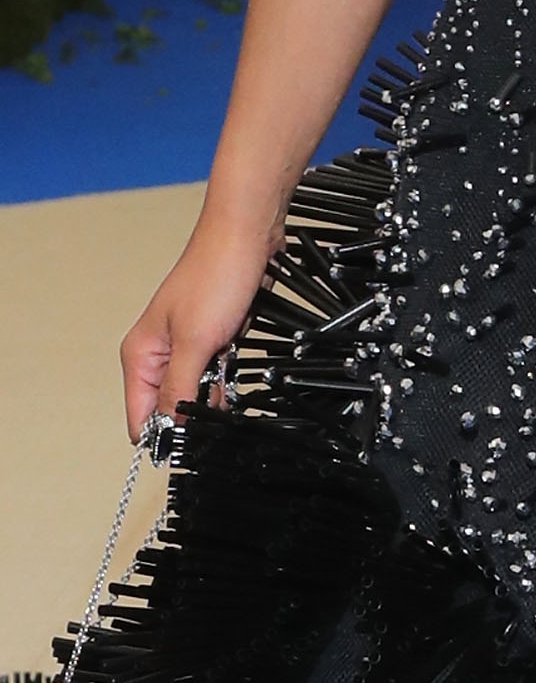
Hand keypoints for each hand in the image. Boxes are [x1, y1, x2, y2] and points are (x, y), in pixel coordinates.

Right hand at [121, 214, 270, 438]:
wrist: (248, 236)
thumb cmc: (216, 276)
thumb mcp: (197, 342)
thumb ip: (180, 390)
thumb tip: (170, 430)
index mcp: (141, 355)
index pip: (140, 415)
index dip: (163, 435)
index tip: (190, 446)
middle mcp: (159, 353)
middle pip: (169, 406)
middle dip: (194, 413)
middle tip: (219, 410)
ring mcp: (187, 346)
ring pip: (196, 391)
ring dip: (214, 394)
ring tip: (228, 380)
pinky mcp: (214, 339)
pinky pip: (217, 373)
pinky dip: (228, 376)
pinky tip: (236, 369)